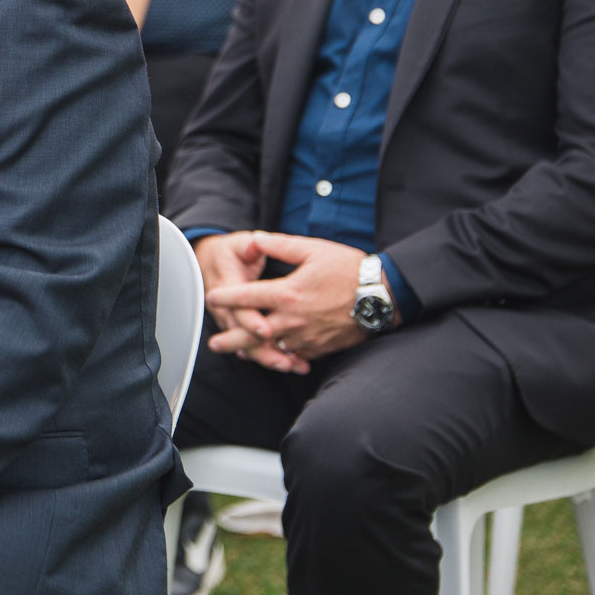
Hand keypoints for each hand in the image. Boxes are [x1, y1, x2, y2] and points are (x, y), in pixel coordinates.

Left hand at [204, 232, 372, 362]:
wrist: (383, 295)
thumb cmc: (349, 269)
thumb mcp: (312, 249)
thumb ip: (280, 244)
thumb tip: (256, 238)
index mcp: (288, 293)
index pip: (246, 297)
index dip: (225, 297)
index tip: (211, 297)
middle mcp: (293, 319)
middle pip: (253, 333)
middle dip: (231, 339)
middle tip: (214, 343)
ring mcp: (307, 337)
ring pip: (272, 348)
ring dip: (253, 350)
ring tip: (238, 352)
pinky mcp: (320, 347)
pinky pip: (294, 356)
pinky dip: (280, 357)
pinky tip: (272, 356)